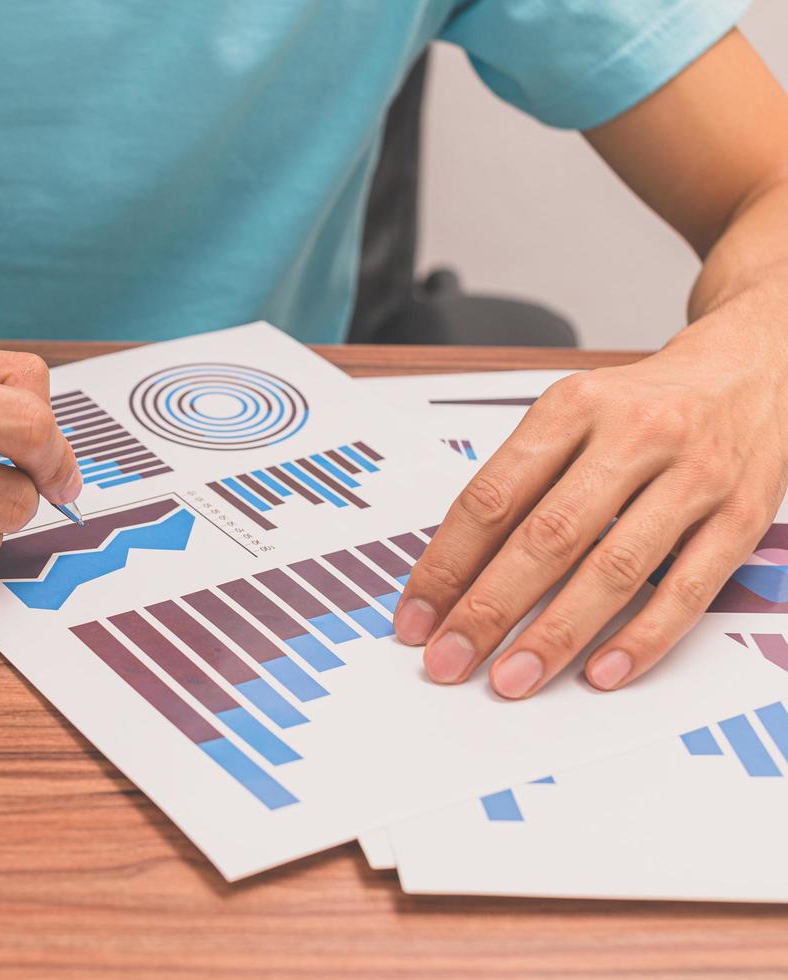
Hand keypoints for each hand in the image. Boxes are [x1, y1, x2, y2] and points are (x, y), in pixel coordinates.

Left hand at [393, 312, 787, 697]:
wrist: (755, 364)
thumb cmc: (646, 403)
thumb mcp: (573, 415)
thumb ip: (521, 482)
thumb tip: (454, 573)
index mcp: (573, 407)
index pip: (493, 497)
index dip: (447, 565)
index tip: (415, 617)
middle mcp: (634, 436)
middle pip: (547, 537)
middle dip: (488, 609)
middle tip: (448, 659)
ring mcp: (694, 476)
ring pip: (614, 569)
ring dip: (556, 634)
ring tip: (512, 678)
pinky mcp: (743, 513)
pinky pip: (687, 588)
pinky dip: (641, 637)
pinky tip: (601, 671)